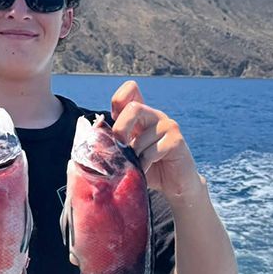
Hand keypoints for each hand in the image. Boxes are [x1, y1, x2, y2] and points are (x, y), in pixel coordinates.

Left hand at [110, 81, 201, 199]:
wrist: (174, 184)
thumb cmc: (148, 166)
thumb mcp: (128, 152)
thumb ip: (116, 141)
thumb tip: (96, 137)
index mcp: (141, 115)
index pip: (131, 90)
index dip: (119, 99)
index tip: (114, 122)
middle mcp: (154, 116)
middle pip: (133, 108)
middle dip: (121, 129)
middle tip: (120, 146)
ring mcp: (167, 126)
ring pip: (141, 137)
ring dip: (135, 157)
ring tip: (138, 165)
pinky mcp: (177, 140)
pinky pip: (152, 151)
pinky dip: (145, 164)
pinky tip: (148, 169)